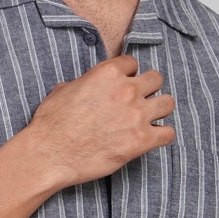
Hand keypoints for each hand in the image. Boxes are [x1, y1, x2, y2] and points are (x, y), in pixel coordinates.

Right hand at [24, 55, 175, 189]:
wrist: (50, 153)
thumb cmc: (51, 123)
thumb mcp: (64, 89)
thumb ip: (85, 83)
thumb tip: (87, 87)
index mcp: (108, 73)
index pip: (132, 63)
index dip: (128, 75)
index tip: (124, 85)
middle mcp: (126, 90)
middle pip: (156, 79)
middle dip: (149, 88)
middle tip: (140, 101)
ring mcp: (137, 115)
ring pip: (168, 103)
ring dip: (160, 110)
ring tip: (150, 119)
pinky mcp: (141, 140)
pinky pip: (168, 134)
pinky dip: (162, 136)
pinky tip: (152, 139)